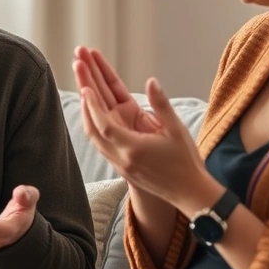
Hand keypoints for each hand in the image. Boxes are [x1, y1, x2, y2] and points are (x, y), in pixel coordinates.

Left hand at [75, 55, 217, 212]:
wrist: (188, 193)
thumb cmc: (185, 161)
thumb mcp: (176, 129)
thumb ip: (162, 104)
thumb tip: (151, 82)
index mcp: (134, 148)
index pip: (105, 125)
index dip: (93, 106)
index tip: (85, 87)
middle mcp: (122, 158)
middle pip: (94, 129)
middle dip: (84, 101)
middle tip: (80, 75)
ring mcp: (119, 164)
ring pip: (94, 137)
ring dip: (87, 113)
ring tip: (82, 89)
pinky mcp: (121, 167)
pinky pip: (101, 145)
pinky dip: (94, 126)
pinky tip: (93, 112)